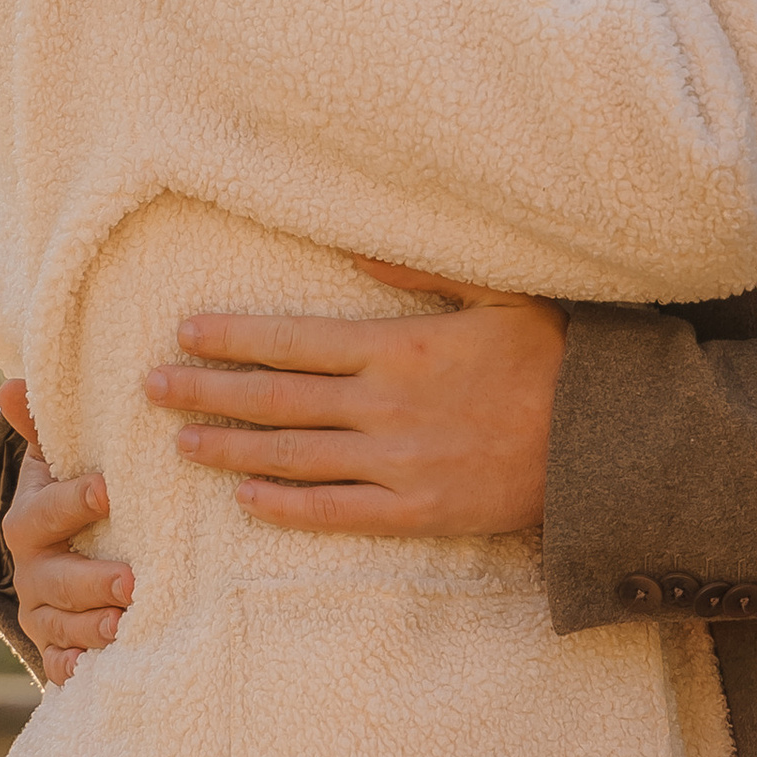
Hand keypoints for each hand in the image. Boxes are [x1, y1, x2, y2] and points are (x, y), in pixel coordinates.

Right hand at [0, 379, 131, 687]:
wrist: (53, 561)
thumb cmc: (66, 501)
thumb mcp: (53, 465)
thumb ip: (41, 429)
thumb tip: (12, 383)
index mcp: (29, 521)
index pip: (45, 511)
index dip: (74, 502)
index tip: (109, 490)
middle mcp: (31, 571)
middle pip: (56, 580)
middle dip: (93, 581)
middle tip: (133, 582)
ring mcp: (41, 614)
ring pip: (62, 626)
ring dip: (94, 626)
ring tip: (128, 624)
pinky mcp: (55, 649)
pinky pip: (62, 665)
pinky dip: (79, 668)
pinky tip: (103, 668)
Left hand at [147, 264, 565, 537]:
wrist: (606, 445)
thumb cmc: (557, 360)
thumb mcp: (499, 294)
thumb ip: (421, 270)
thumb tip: (352, 244)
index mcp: (401, 348)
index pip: (294, 341)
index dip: (233, 337)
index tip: (186, 332)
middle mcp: (386, 407)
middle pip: (276, 399)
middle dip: (206, 391)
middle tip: (150, 387)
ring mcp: (398, 465)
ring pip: (293, 458)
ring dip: (229, 449)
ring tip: (180, 442)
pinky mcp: (417, 512)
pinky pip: (336, 512)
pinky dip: (285, 507)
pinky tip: (245, 500)